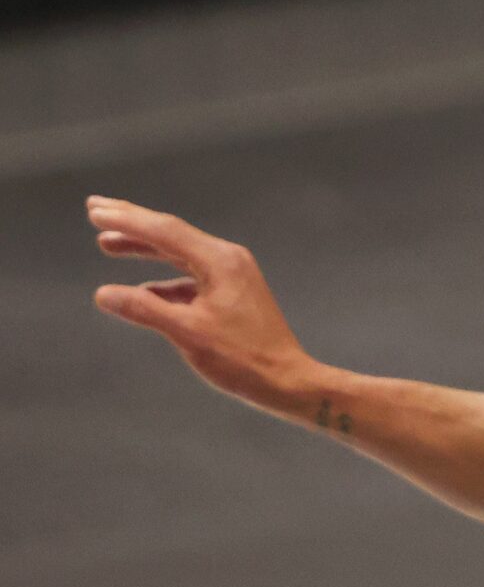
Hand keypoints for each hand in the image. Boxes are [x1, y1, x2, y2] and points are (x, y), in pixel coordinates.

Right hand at [89, 197, 318, 412]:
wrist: (285, 378)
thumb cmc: (242, 358)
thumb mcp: (187, 333)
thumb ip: (145, 310)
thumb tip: (103, 293)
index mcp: (220, 261)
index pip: (165, 231)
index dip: (127, 220)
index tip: (95, 211)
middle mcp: (227, 259)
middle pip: (172, 233)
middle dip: (133, 221)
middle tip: (96, 208)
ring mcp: (231, 275)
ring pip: (179, 253)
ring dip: (144, 248)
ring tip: (107, 243)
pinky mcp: (230, 293)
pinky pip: (188, 276)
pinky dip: (161, 278)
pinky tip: (140, 288)